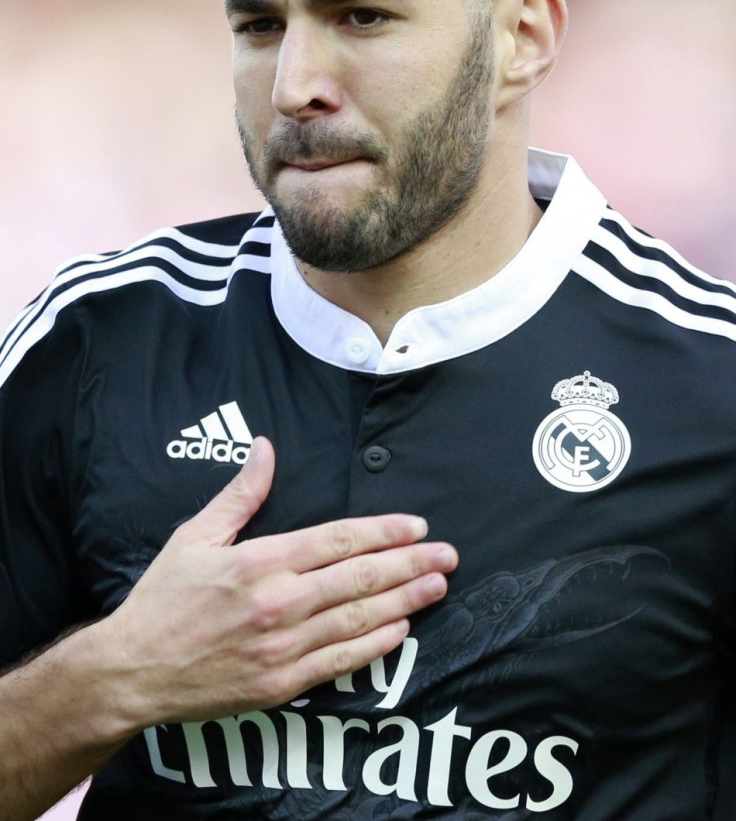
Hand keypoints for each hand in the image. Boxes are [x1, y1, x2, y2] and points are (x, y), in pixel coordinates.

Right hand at [98, 437, 457, 727]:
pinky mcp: (282, 684)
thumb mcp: (195, 536)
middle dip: (411, 563)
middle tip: (447, 555)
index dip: (384, 531)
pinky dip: (376, 645)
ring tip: (437, 585)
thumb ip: (240, 494)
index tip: (416, 525)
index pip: (338, 540)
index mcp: (261, 561)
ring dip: (405, 600)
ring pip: (359, 618)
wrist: (133, 671)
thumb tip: (266, 448)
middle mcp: (280, 603)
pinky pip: (341, 662)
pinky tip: (402, 630)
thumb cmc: (163, 599)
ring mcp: (284, 647)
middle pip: (360, 577)